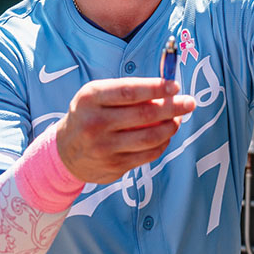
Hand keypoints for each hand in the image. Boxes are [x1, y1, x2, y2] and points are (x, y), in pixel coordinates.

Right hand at [55, 77, 195, 184]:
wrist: (63, 152)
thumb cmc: (89, 115)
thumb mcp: (97, 96)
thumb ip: (127, 91)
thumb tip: (167, 90)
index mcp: (90, 99)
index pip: (129, 91)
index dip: (155, 88)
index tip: (175, 86)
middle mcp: (95, 123)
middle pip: (144, 115)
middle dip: (173, 107)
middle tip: (190, 102)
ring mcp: (104, 148)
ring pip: (150, 138)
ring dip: (171, 127)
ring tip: (179, 118)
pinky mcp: (113, 167)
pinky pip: (148, 154)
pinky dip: (163, 143)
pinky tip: (166, 134)